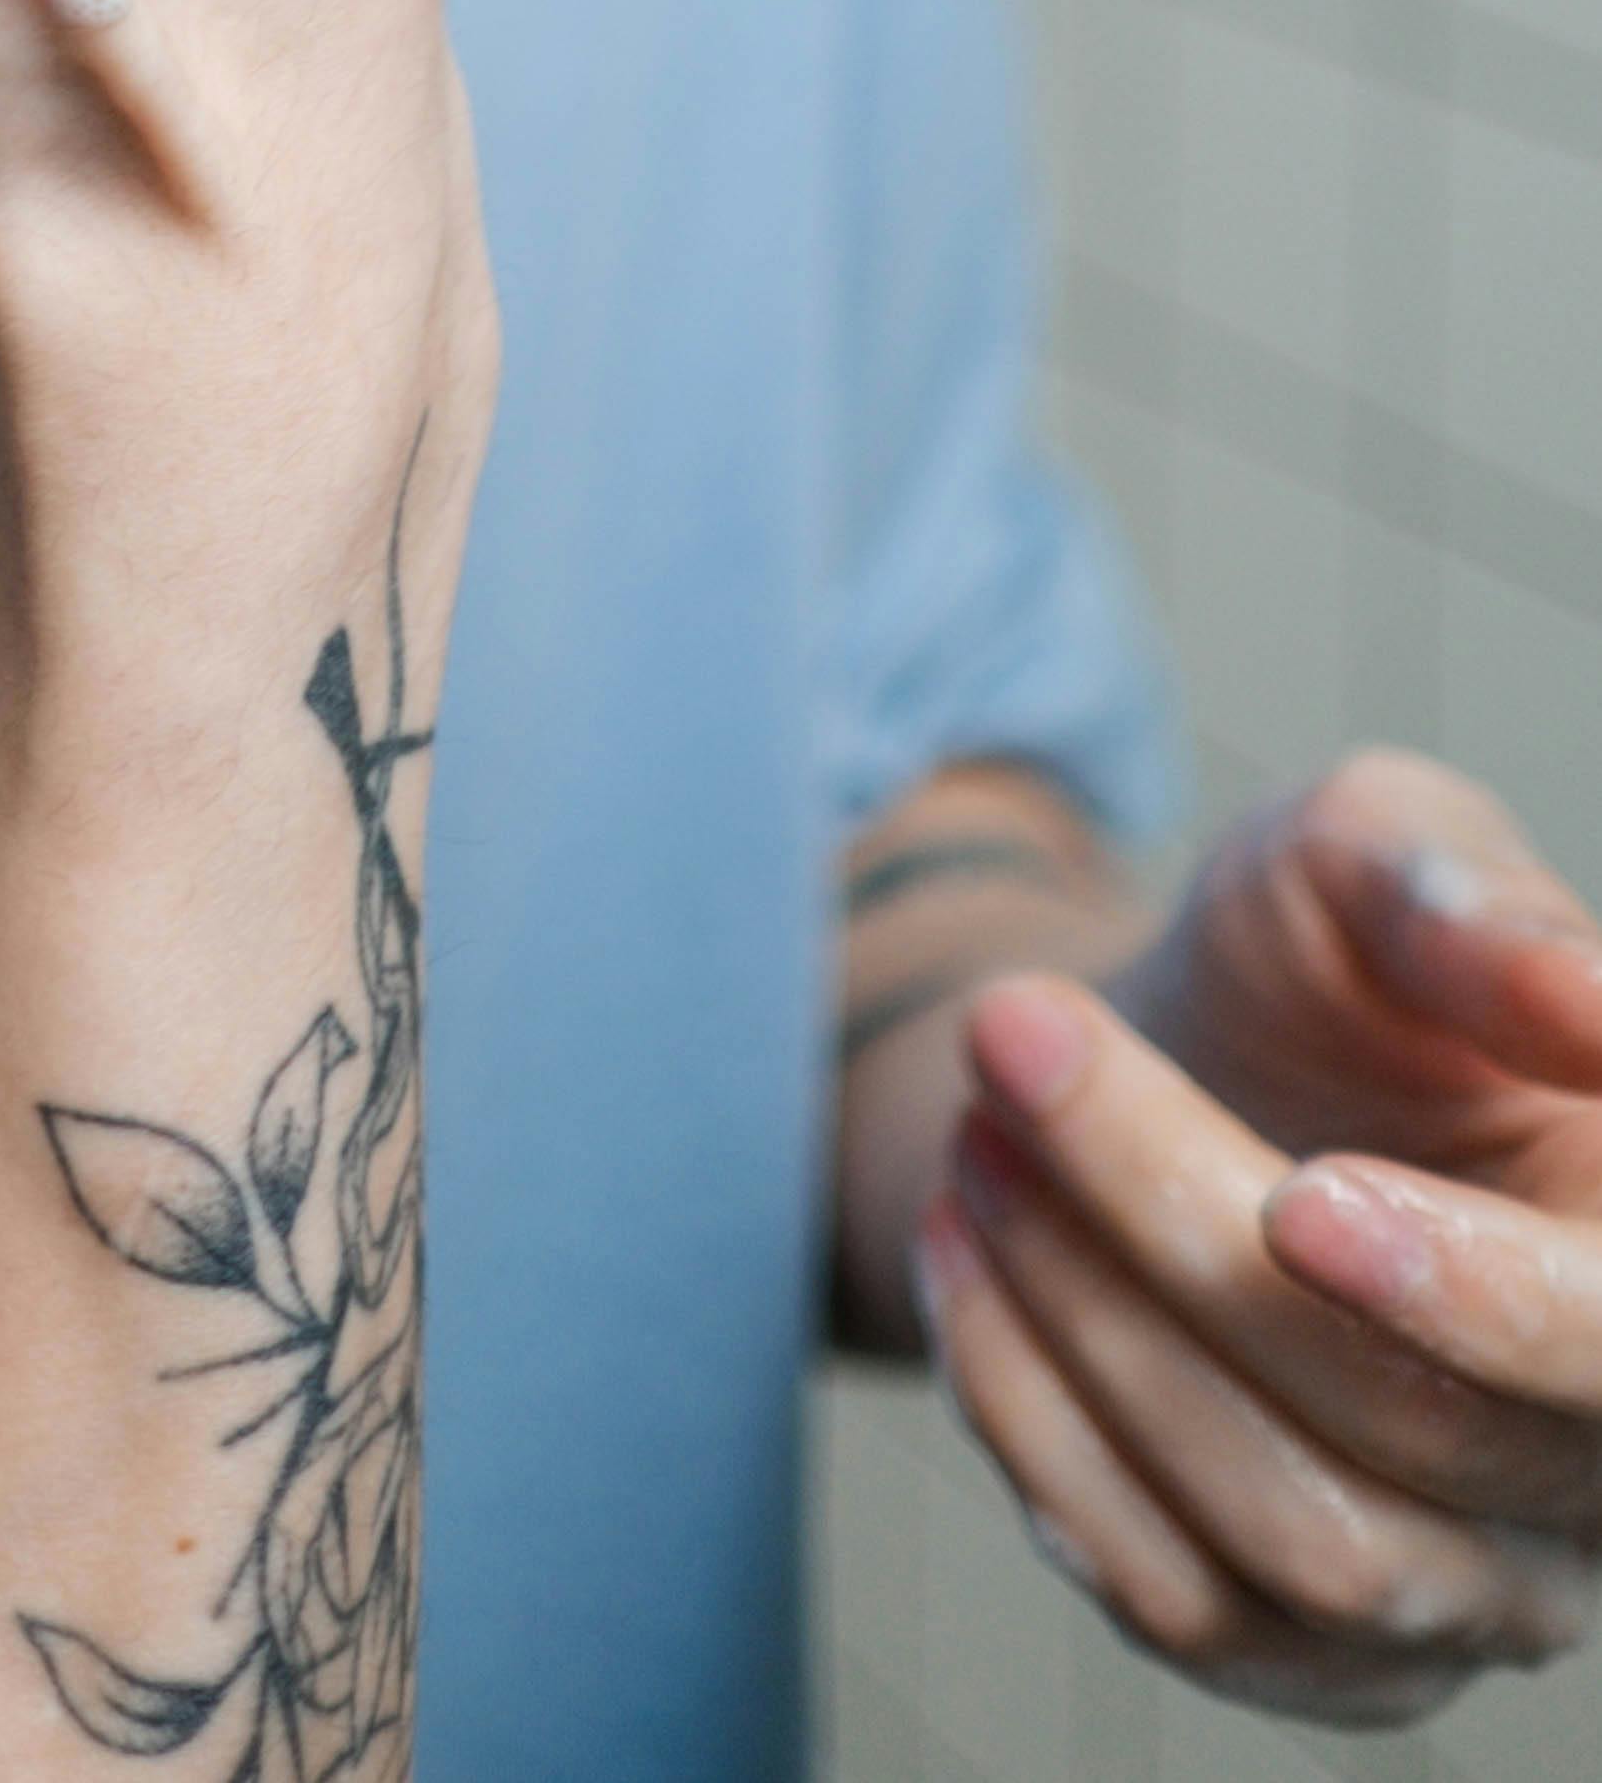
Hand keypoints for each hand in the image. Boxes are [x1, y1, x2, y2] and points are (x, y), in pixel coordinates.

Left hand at [916, 748, 1601, 1722]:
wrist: (1189, 1061)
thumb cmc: (1315, 958)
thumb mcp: (1368, 851)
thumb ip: (1466, 902)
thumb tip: (1590, 1007)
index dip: (1478, 1306)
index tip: (1294, 1203)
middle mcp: (1600, 1474)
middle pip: (1412, 1428)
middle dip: (1172, 1224)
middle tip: (1009, 1033)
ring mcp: (1477, 1590)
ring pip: (1296, 1542)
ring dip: (1089, 1324)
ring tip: (977, 1131)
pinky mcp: (1327, 1654)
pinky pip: (1178, 1602)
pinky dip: (1039, 1420)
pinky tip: (968, 1253)